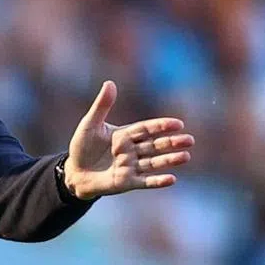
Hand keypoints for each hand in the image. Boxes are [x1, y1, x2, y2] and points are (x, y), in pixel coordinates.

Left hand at [64, 81, 193, 199]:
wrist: (74, 173)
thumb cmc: (82, 147)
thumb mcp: (90, 124)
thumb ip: (101, 106)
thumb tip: (109, 82)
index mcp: (125, 135)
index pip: (147, 129)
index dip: (162, 126)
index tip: (178, 124)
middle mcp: (132, 150)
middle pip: (155, 145)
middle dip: (172, 143)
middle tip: (190, 140)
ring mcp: (131, 167)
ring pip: (154, 163)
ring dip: (169, 160)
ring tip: (186, 156)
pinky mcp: (127, 182)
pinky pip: (145, 181)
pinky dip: (158, 181)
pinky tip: (172, 179)